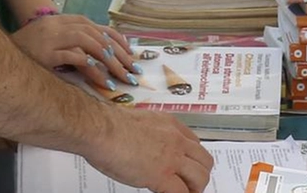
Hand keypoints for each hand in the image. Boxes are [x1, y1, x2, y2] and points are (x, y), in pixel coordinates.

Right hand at [10, 14, 139, 88]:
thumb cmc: (24, 53)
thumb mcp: (48, 43)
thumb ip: (69, 43)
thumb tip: (98, 56)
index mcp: (61, 20)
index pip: (96, 27)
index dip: (116, 40)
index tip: (130, 55)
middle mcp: (58, 25)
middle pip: (98, 36)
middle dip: (118, 54)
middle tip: (131, 70)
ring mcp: (52, 37)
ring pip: (90, 44)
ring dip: (109, 61)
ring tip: (120, 77)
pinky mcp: (46, 52)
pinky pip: (75, 58)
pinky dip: (90, 67)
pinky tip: (101, 79)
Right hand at [85, 107, 213, 192]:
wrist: (102, 130)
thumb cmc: (110, 125)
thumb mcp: (140, 121)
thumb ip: (150, 132)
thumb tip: (145, 143)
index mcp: (170, 125)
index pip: (195, 143)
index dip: (194, 158)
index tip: (189, 166)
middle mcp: (176, 140)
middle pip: (204, 160)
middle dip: (201, 175)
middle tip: (193, 185)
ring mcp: (171, 158)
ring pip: (200, 177)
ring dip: (195, 189)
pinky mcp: (162, 176)